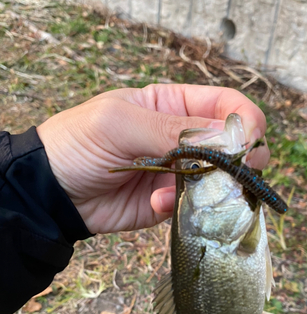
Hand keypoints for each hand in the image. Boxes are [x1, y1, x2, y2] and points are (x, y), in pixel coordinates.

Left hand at [37, 84, 266, 233]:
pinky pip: (197, 207)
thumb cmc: (78, 142)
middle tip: (231, 173)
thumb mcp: (119, 122)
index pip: (228, 105)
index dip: (246, 121)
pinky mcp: (172, 202)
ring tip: (183, 190)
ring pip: (224, 180)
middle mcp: (186, 138)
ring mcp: (182, 172)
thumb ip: (173, 129)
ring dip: (214, 188)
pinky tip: (155, 204)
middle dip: (241, 159)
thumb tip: (228, 136)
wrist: (53, 192)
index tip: (246, 143)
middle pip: (237, 145)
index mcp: (175, 106)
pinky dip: (186, 208)